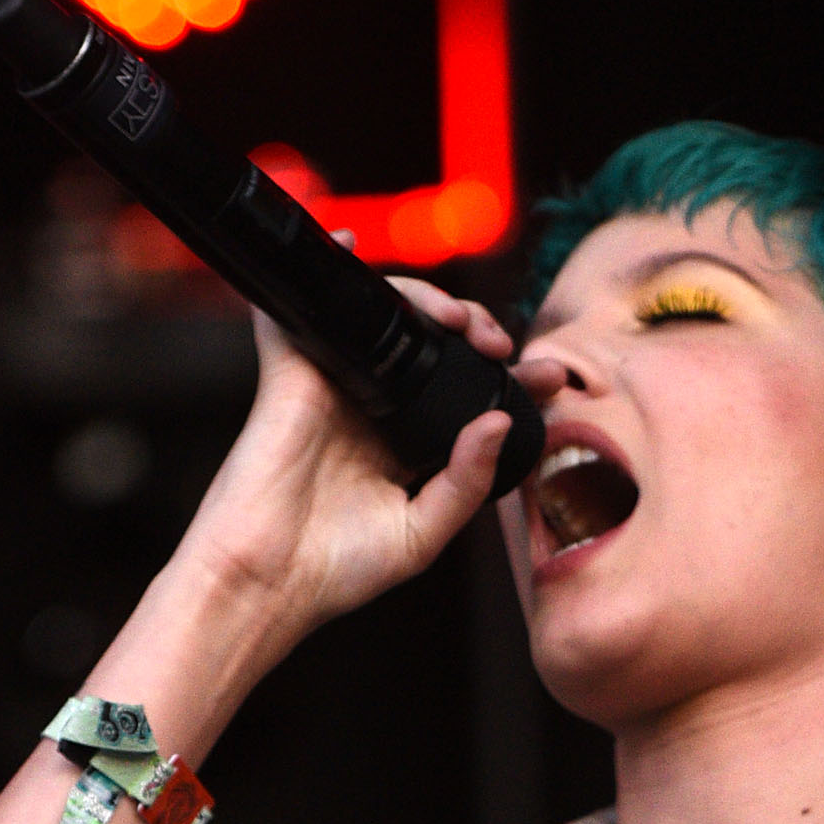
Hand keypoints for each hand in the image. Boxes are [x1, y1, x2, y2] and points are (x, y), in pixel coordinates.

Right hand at [170, 265, 526, 650]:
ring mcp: (337, 385)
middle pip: (434, 346)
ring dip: (427, 300)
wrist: (270, 579)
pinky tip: (349, 244)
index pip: (469, 398)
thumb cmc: (338, 570)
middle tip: (503, 346)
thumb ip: (467, 482)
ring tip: (459, 320)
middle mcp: (376, 409)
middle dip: (477, 329)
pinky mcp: (294, 371)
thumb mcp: (424, 534)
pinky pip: (311, 308)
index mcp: (409, 446)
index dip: (513, 379)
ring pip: (387, 317)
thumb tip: (500, 421)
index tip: (553, 377)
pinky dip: (327, 266)